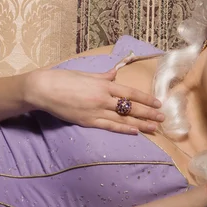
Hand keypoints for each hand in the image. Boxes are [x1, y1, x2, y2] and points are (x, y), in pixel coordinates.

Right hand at [23, 68, 164, 134]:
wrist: (43, 89)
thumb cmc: (62, 78)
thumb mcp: (85, 74)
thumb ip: (102, 76)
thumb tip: (114, 74)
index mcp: (103, 84)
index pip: (130, 92)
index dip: (146, 98)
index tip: (157, 103)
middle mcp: (103, 97)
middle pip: (131, 107)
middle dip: (148, 113)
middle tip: (162, 117)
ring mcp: (96, 110)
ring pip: (123, 118)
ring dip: (140, 124)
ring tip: (154, 128)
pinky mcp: (87, 121)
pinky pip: (109, 126)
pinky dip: (122, 129)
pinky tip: (134, 132)